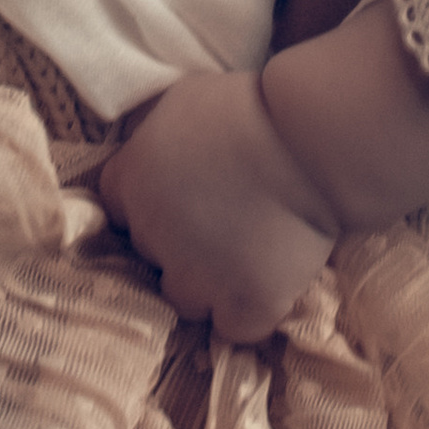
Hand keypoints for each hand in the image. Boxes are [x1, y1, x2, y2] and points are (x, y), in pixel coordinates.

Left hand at [98, 67, 339, 344]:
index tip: (179, 202)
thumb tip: (154, 154)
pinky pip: (235, 328)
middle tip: (223, 221)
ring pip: (185, 300)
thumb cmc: (253, 106)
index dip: (149, 209)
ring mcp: (197, 276)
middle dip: (179, 244)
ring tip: (247, 256)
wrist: (311, 139)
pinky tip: (268, 285)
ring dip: (209, 285)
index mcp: (133, 180)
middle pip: (150, 257)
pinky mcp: (244, 304)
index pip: (117, 210)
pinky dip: (249, 313)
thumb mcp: (184, 100)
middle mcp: (152, 235)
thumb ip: (156, 138)